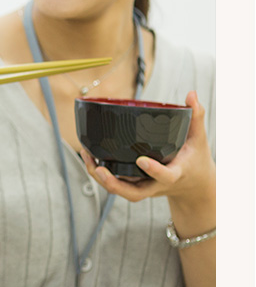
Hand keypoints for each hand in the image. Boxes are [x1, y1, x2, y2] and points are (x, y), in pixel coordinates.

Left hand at [82, 91, 214, 209]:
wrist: (194, 185)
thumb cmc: (195, 160)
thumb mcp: (199, 139)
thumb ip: (195, 117)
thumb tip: (191, 94)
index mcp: (175, 174)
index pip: (165, 176)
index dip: (154, 171)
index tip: (141, 160)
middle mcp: (157, 185)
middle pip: (135, 193)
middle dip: (115, 184)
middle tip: (100, 169)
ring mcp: (145, 187)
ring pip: (121, 191)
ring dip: (102, 179)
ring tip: (88, 158)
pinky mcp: (136, 186)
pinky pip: (117, 185)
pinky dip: (101, 175)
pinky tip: (89, 158)